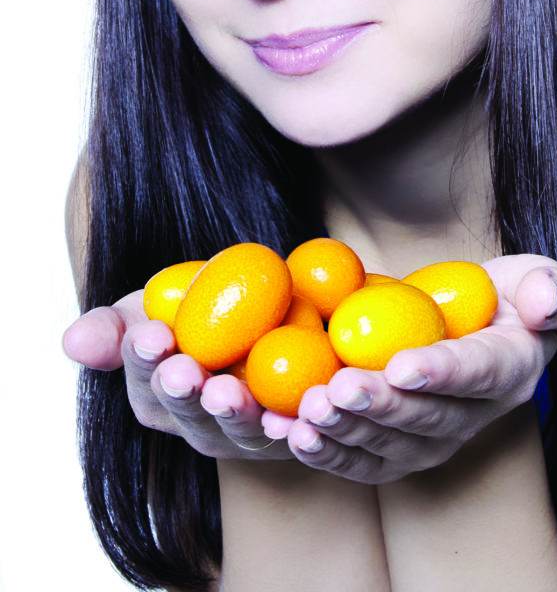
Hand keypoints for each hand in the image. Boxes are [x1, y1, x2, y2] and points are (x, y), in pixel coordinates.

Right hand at [61, 290, 295, 461]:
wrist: (270, 309)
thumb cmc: (199, 314)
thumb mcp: (152, 311)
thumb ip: (113, 328)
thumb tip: (73, 341)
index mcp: (159, 400)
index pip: (147, 382)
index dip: (147, 361)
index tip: (152, 335)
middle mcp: (201, 426)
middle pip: (191, 415)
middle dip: (184, 395)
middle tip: (183, 371)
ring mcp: (248, 436)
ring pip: (241, 431)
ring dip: (234, 415)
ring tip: (226, 393)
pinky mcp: (295, 434)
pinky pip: (296, 435)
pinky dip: (292, 428)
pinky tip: (289, 417)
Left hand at [260, 254, 556, 482]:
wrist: (474, 327)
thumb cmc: (505, 297)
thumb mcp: (539, 278)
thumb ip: (549, 288)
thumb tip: (544, 303)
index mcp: (510, 370)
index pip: (477, 373)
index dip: (441, 373)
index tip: (402, 366)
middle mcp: (475, 416)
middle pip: (426, 418)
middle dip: (379, 407)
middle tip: (336, 389)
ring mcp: (436, 440)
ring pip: (389, 446)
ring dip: (345, 432)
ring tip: (305, 412)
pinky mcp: (399, 451)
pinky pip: (362, 460)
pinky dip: (325, 452)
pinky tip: (289, 434)